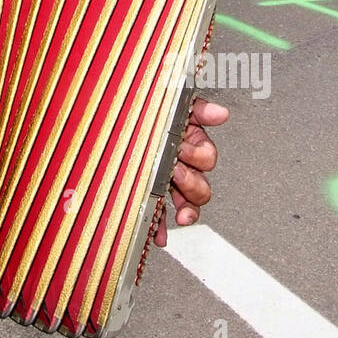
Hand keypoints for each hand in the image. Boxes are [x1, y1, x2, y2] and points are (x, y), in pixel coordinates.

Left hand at [155, 98, 228, 245]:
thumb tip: (220, 113)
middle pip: (202, 185)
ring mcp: (168, 183)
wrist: (118, 117)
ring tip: (178, 209)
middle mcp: (183, 165)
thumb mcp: (173, 102)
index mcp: (190, 143)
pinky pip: (162, 215)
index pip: (206, 157)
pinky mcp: (153, 196)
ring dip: (187, 208)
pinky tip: (160, 234)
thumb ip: (196, 108)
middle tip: (176, 172)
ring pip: (188, 204)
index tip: (183, 149)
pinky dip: (162, 227)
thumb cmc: (149, 112)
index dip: (197, 156)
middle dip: (191, 181)